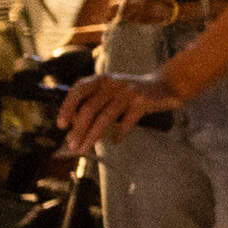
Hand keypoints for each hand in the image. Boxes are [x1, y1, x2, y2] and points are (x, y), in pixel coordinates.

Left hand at [58, 69, 177, 152]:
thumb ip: (95, 106)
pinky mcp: (143, 102)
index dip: (67, 107)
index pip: (78, 91)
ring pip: (106, 116)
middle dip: (79, 129)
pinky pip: (127, 121)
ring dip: (93, 135)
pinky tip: (115, 141)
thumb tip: (74, 132)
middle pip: (90, 108)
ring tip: (86, 148)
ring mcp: (128, 92)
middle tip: (73, 145)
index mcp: (101, 79)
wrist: (166, 85)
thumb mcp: (112, 92)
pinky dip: (119, 133)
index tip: (61, 125)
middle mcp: (112, 83)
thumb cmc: (133, 93)